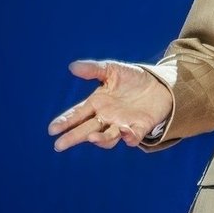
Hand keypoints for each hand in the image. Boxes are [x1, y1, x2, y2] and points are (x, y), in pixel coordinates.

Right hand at [48, 60, 173, 151]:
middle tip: (59, 145)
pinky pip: (133, 136)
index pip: (77, 114)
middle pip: (87, 130)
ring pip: (108, 137)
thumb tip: (72, 66)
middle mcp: (107, 117)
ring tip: (91, 137)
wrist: (160, 83)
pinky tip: (124, 131)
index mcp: (97, 103)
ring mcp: (122, 124)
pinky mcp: (140, 127)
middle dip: (73, 137)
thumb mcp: (113, 70)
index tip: (53, 129)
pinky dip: (128, 136)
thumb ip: (94, 69)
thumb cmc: (133, 78)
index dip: (65, 121)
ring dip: (100, 138)